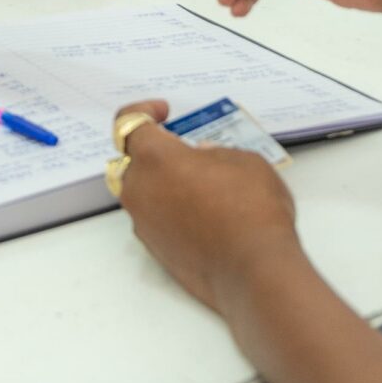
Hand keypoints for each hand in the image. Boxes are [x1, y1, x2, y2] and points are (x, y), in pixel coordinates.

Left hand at [112, 99, 302, 309]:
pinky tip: (204, 216)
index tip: (164, 111)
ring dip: (164, 184)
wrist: (253, 271)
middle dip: (157, 153)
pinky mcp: (155, 251)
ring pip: (144, 193)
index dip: (143, 111)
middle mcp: (140, 190)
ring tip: (204, 186)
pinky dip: (171, 212)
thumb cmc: (252, 210)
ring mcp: (144, 224)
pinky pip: (155, 220)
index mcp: (155, 158)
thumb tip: (203, 159)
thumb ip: (215, 153)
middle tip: (189, 152)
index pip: (128, 123)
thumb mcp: (244, 161)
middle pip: (133, 161)